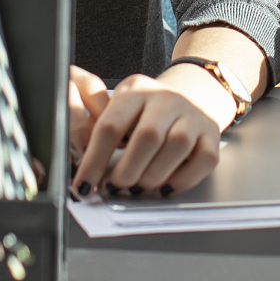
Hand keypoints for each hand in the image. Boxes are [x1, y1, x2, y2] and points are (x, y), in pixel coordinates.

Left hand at [67, 65, 223, 199]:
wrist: (193, 96)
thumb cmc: (147, 111)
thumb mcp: (120, 104)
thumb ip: (95, 116)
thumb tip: (68, 116)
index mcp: (137, 91)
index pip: (111, 125)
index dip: (95, 159)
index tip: (84, 184)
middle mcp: (167, 100)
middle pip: (147, 136)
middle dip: (127, 169)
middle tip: (114, 187)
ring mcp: (193, 116)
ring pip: (176, 145)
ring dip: (153, 175)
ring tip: (137, 188)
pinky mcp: (211, 136)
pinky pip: (201, 160)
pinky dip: (182, 180)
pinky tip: (165, 187)